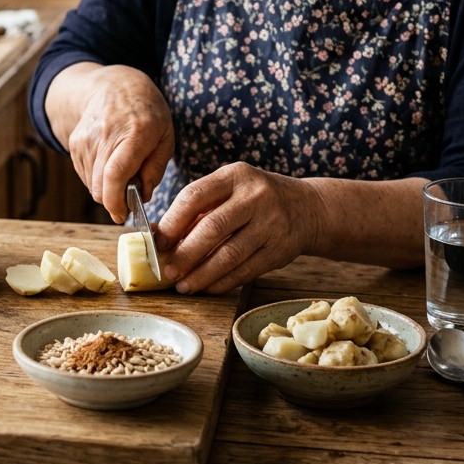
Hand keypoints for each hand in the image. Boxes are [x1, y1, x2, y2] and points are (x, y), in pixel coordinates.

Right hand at [55, 65, 173, 222]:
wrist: (113, 85)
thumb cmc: (146, 112)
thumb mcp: (165, 136)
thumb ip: (155, 169)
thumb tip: (143, 197)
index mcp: (135, 134)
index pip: (116, 174)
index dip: (116, 201)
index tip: (122, 215)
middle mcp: (105, 137)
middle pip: (100, 186)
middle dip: (114, 202)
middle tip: (128, 197)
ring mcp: (86, 140)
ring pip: (92, 185)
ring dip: (107, 189)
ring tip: (122, 171)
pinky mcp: (75, 144)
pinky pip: (85, 176)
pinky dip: (98, 179)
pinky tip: (109, 164)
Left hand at [154, 163, 323, 293]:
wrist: (306, 208)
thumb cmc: (254, 199)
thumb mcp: (229, 190)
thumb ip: (196, 209)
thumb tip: (157, 235)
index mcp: (234, 176)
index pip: (195, 196)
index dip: (173, 221)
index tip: (159, 242)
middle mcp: (255, 197)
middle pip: (213, 228)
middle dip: (186, 253)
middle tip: (168, 271)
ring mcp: (271, 224)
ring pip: (230, 254)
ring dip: (202, 274)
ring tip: (184, 285)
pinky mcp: (280, 250)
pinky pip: (246, 271)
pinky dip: (223, 282)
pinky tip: (207, 287)